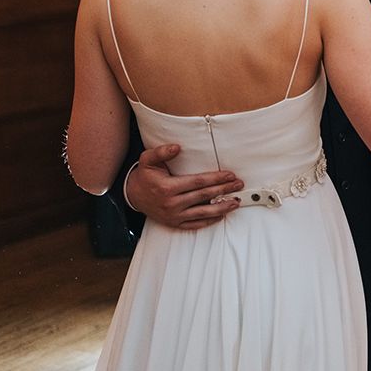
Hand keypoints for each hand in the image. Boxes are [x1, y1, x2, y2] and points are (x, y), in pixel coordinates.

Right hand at [126, 144, 244, 229]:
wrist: (132, 196)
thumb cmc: (144, 176)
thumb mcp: (148, 160)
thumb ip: (161, 152)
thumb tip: (177, 147)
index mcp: (168, 187)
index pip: (198, 182)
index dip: (216, 178)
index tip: (230, 175)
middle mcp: (172, 203)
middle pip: (204, 196)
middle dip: (224, 190)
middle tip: (239, 185)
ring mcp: (174, 215)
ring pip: (203, 213)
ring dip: (222, 208)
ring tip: (236, 202)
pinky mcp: (175, 223)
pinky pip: (195, 224)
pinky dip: (210, 220)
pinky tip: (221, 215)